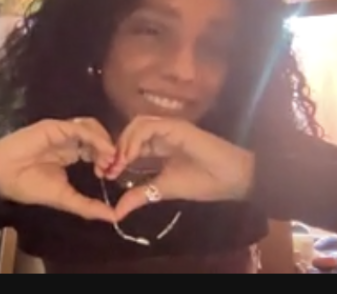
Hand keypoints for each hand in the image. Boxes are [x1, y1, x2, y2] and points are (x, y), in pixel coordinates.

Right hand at [0, 117, 120, 223]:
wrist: (3, 177)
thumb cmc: (30, 187)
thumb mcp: (64, 198)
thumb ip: (88, 206)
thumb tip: (114, 216)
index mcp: (71, 154)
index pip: (96, 150)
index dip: (107, 159)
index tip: (112, 175)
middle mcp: (69, 141)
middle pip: (98, 137)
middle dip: (109, 150)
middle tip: (113, 167)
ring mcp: (62, 132)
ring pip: (92, 128)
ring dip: (104, 142)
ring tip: (108, 160)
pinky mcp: (55, 127)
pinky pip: (79, 128)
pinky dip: (95, 137)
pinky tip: (102, 150)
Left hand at [104, 116, 255, 223]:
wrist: (230, 178)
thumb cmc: (202, 183)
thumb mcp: (163, 190)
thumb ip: (140, 195)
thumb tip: (116, 212)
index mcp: (158, 148)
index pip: (130, 144)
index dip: (116, 157)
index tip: (107, 176)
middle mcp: (161, 135)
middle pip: (129, 131)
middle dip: (115, 148)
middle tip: (108, 169)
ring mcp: (168, 128)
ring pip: (137, 124)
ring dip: (124, 142)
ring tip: (120, 163)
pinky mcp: (175, 126)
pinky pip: (148, 126)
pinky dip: (135, 138)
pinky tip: (131, 156)